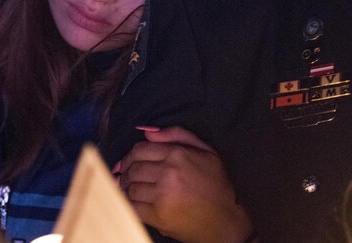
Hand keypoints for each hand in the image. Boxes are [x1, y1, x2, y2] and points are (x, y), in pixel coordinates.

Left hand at [114, 126, 254, 242]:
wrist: (226, 219)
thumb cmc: (217, 184)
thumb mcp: (205, 151)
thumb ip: (176, 135)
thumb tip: (147, 132)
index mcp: (178, 154)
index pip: (140, 150)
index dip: (130, 156)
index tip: (127, 162)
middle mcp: (168, 172)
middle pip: (132, 168)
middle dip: (126, 172)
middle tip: (125, 176)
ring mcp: (162, 195)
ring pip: (130, 187)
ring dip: (127, 188)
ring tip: (131, 189)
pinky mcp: (158, 216)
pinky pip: (133, 207)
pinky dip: (130, 204)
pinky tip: (136, 202)